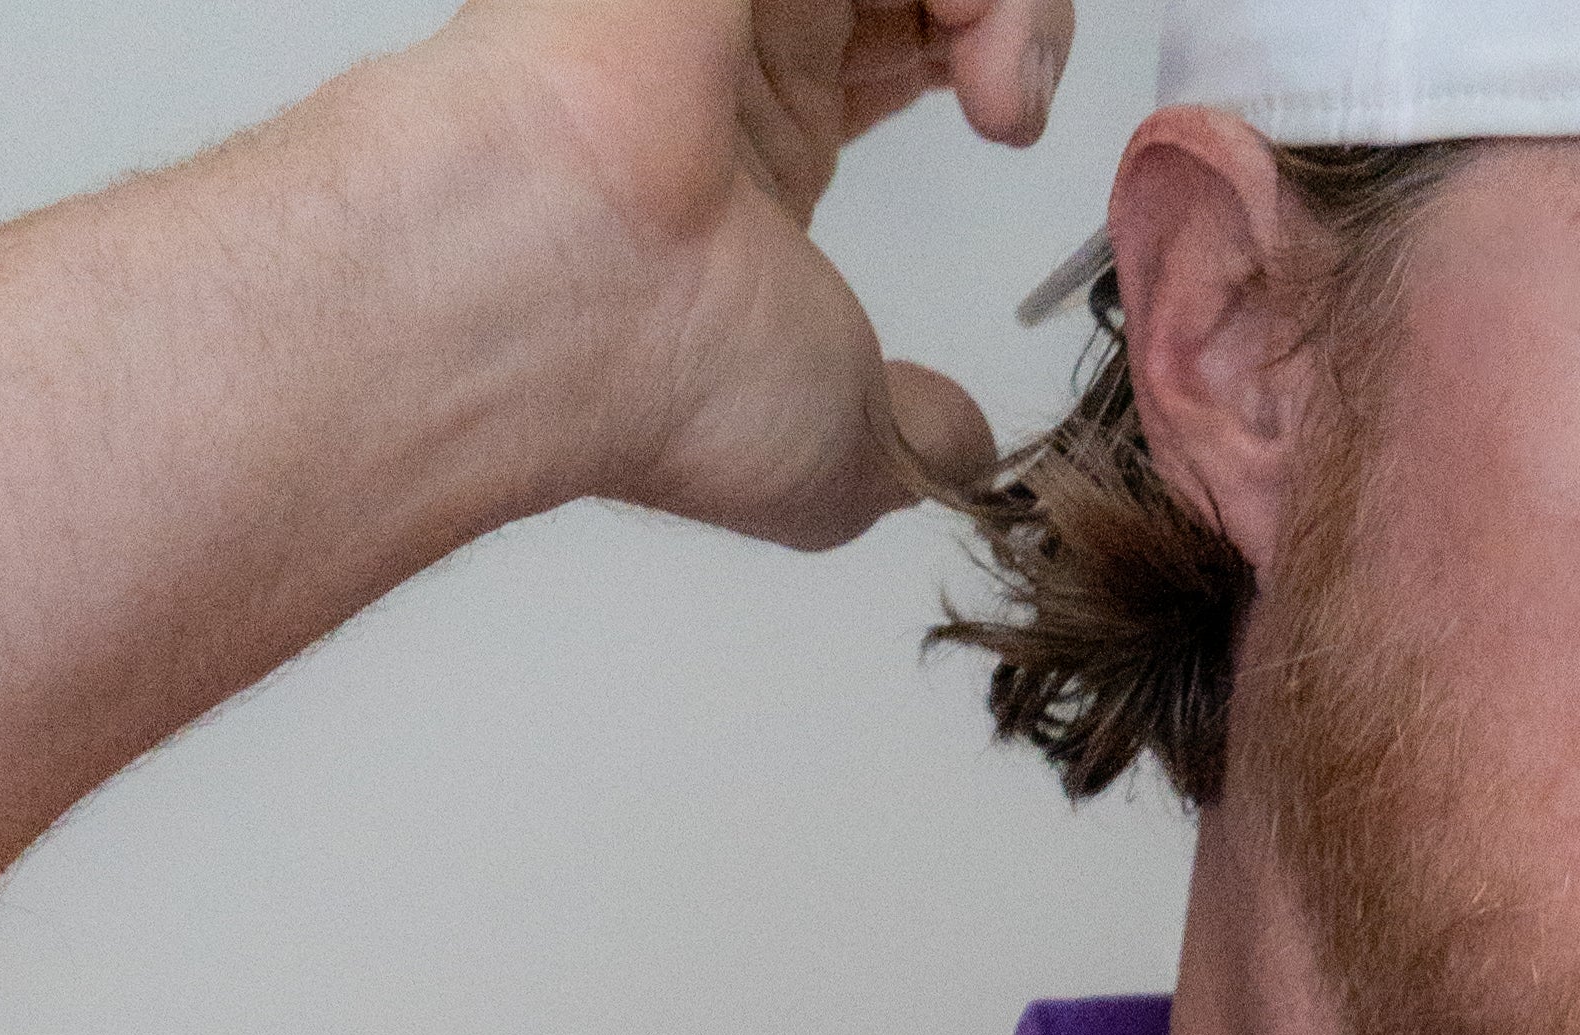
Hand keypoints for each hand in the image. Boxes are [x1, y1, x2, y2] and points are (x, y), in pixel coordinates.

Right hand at [450, 0, 1075, 549]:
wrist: (564, 294)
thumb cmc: (665, 376)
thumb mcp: (842, 447)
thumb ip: (919, 437)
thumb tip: (963, 446)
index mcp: (756, 139)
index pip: (903, 34)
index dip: (987, 50)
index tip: (1010, 134)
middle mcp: (744, 43)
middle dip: (1014, 19)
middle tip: (1015, 110)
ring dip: (1012, 7)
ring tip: (1005, 99)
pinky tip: (984, 65)